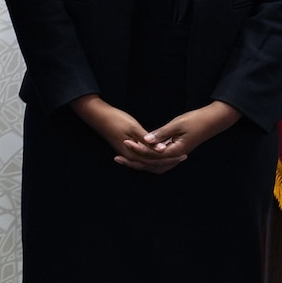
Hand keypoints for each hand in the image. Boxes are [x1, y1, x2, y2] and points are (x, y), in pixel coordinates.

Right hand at [69, 94, 183, 173]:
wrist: (98, 116)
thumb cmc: (115, 119)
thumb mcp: (133, 128)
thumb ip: (148, 141)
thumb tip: (162, 150)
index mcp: (133, 153)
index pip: (156, 161)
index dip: (171, 159)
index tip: (183, 154)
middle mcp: (131, 157)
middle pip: (154, 166)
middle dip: (169, 162)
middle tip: (183, 157)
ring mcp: (128, 155)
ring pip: (149, 164)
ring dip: (162, 162)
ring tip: (175, 157)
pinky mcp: (127, 150)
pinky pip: (144, 159)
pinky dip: (154, 158)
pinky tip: (160, 152)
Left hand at [127, 101, 240, 165]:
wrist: (213, 120)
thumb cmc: (196, 120)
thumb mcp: (177, 125)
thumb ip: (161, 134)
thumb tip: (146, 140)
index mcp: (176, 151)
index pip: (152, 155)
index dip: (137, 149)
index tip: (125, 142)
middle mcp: (176, 155)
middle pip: (152, 163)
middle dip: (134, 161)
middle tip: (117, 158)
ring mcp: (176, 153)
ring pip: (156, 163)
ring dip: (140, 161)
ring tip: (125, 157)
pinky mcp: (176, 149)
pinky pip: (160, 158)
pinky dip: (149, 156)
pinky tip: (139, 152)